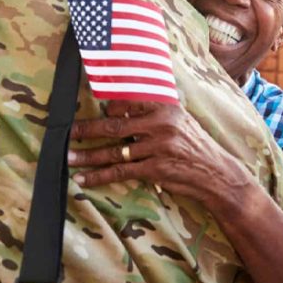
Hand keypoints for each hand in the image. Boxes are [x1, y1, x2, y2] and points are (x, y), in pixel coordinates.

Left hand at [68, 100, 247, 208]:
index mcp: (165, 107)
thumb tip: (118, 109)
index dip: (104, 108)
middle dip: (86, 131)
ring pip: (113, 151)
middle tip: (66, 133)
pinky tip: (84, 179)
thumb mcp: (179, 120)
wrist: (216, 173)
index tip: (86, 111)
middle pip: (113, 126)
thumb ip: (153, 113)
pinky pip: (120, 171)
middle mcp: (161, 124)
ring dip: (87, 156)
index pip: (127, 103)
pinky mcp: (155, 168)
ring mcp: (158, 147)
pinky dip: (100, 176)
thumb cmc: (194, 145)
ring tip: (68, 158)